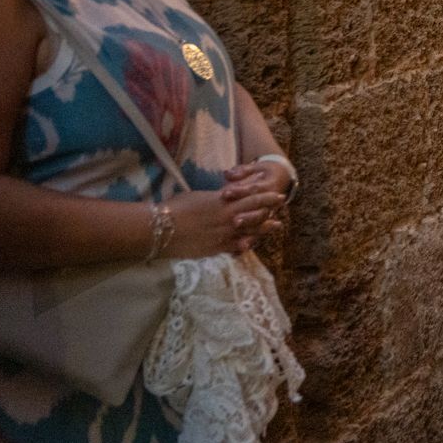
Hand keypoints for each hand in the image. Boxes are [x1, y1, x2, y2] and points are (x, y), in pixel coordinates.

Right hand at [167, 183, 285, 257]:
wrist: (159, 230)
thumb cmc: (174, 208)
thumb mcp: (198, 197)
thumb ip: (215, 199)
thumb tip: (222, 197)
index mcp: (222, 202)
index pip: (251, 197)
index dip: (266, 196)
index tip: (278, 193)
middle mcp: (227, 218)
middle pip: (255, 213)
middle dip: (270, 208)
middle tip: (283, 204)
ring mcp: (223, 235)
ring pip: (250, 231)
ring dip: (265, 228)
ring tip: (276, 225)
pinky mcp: (215, 249)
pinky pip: (235, 247)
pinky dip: (245, 245)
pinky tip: (252, 244)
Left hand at [222, 162, 293, 241]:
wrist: (281, 179)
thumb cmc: (264, 173)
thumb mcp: (255, 169)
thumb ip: (241, 172)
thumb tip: (227, 174)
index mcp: (269, 186)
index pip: (253, 190)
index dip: (239, 192)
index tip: (224, 193)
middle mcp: (271, 204)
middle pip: (260, 212)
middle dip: (248, 217)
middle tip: (235, 221)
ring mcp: (267, 215)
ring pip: (260, 227)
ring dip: (251, 234)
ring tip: (242, 244)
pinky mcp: (262, 225)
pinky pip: (256, 236)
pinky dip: (247, 244)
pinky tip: (237, 253)